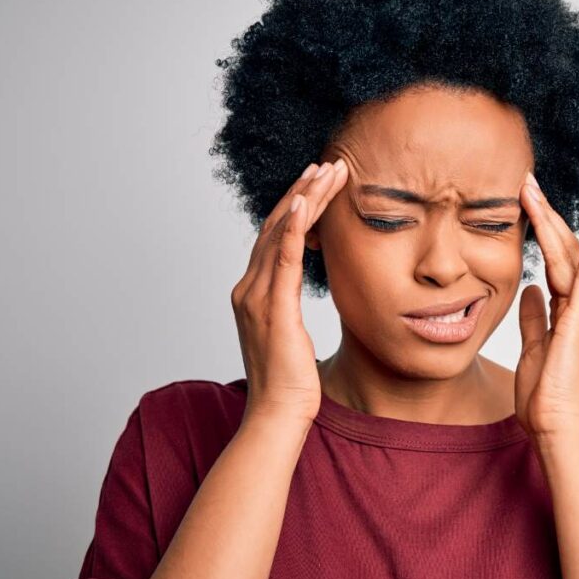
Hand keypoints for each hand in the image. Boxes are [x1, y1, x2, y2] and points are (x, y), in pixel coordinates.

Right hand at [230, 158, 347, 426]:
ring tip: (329, 172)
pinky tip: (307, 203)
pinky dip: (295, 228)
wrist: (278, 415)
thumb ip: (288, 309)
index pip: (276, 238)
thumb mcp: (290, 337)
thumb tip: (298, 299)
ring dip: (306, 198)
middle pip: (276, 226)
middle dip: (303, 191)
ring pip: (282, 233)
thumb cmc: (289, 383)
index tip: (319, 183)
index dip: (297, 206)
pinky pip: (283, 259)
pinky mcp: (273, 308)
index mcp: (253, 293)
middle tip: (329, 164)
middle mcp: (248, 288)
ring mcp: (257, 297)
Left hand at [514, 171, 578, 447]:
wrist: (556, 427)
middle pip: (564, 251)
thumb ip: (533, 318)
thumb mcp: (532, 348)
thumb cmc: (544, 396)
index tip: (525, 205)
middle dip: (545, 216)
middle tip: (525, 182)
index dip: (541, 232)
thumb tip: (530, 290)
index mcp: (571, 313)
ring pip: (568, 256)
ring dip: (550, 221)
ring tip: (532, 189)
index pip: (556, 262)